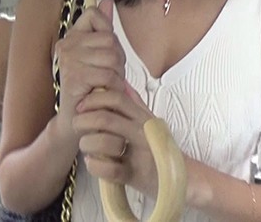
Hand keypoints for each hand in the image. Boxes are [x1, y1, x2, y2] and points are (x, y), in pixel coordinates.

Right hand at [53, 0, 126, 138]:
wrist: (79, 119)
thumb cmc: (93, 87)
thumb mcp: (101, 54)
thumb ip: (104, 28)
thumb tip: (107, 1)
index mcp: (71, 36)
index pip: (94, 15)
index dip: (108, 33)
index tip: (104, 53)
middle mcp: (66, 45)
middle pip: (109, 39)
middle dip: (118, 59)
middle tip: (110, 76)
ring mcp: (68, 61)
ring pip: (111, 56)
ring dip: (117, 75)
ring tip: (107, 85)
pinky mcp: (74, 78)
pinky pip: (107, 74)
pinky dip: (113, 87)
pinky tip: (105, 93)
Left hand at [74, 81, 160, 197]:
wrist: (184, 178)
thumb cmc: (160, 149)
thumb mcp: (151, 122)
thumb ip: (136, 103)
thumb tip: (122, 82)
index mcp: (143, 117)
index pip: (116, 98)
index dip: (94, 99)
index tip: (81, 106)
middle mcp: (142, 133)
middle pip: (105, 118)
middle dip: (84, 120)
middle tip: (77, 125)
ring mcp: (139, 154)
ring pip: (103, 143)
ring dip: (87, 144)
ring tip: (86, 146)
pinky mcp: (135, 176)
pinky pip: (107, 170)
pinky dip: (94, 165)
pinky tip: (93, 163)